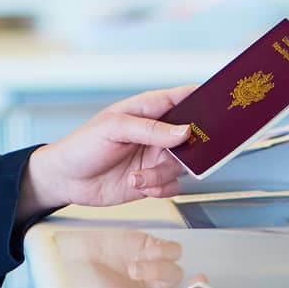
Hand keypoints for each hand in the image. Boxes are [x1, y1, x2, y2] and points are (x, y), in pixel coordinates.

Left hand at [17, 86, 194, 220]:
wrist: (67, 180)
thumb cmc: (83, 145)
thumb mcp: (114, 128)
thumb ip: (150, 129)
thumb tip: (184, 131)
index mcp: (148, 110)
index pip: (183, 98)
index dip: (204, 98)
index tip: (222, 104)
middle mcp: (157, 133)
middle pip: (193, 137)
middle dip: (191, 149)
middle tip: (179, 155)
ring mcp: (156, 157)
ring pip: (182, 166)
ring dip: (161, 175)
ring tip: (137, 177)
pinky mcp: (153, 180)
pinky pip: (173, 186)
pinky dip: (159, 189)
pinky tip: (138, 185)